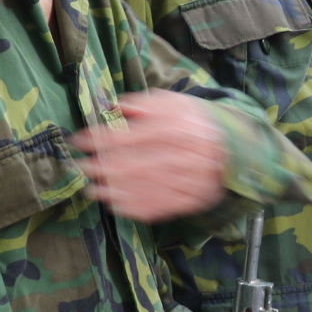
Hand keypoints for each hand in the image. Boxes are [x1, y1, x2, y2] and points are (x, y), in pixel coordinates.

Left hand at [72, 92, 226, 221]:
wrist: (234, 148)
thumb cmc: (194, 123)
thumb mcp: (174, 103)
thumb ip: (143, 104)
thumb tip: (112, 106)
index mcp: (178, 127)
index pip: (132, 134)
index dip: (101, 138)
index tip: (78, 140)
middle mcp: (184, 154)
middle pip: (136, 164)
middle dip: (103, 167)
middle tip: (80, 168)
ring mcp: (190, 180)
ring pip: (146, 188)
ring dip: (114, 190)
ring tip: (91, 189)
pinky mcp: (192, 199)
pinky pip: (160, 206)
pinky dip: (134, 207)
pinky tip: (114, 204)